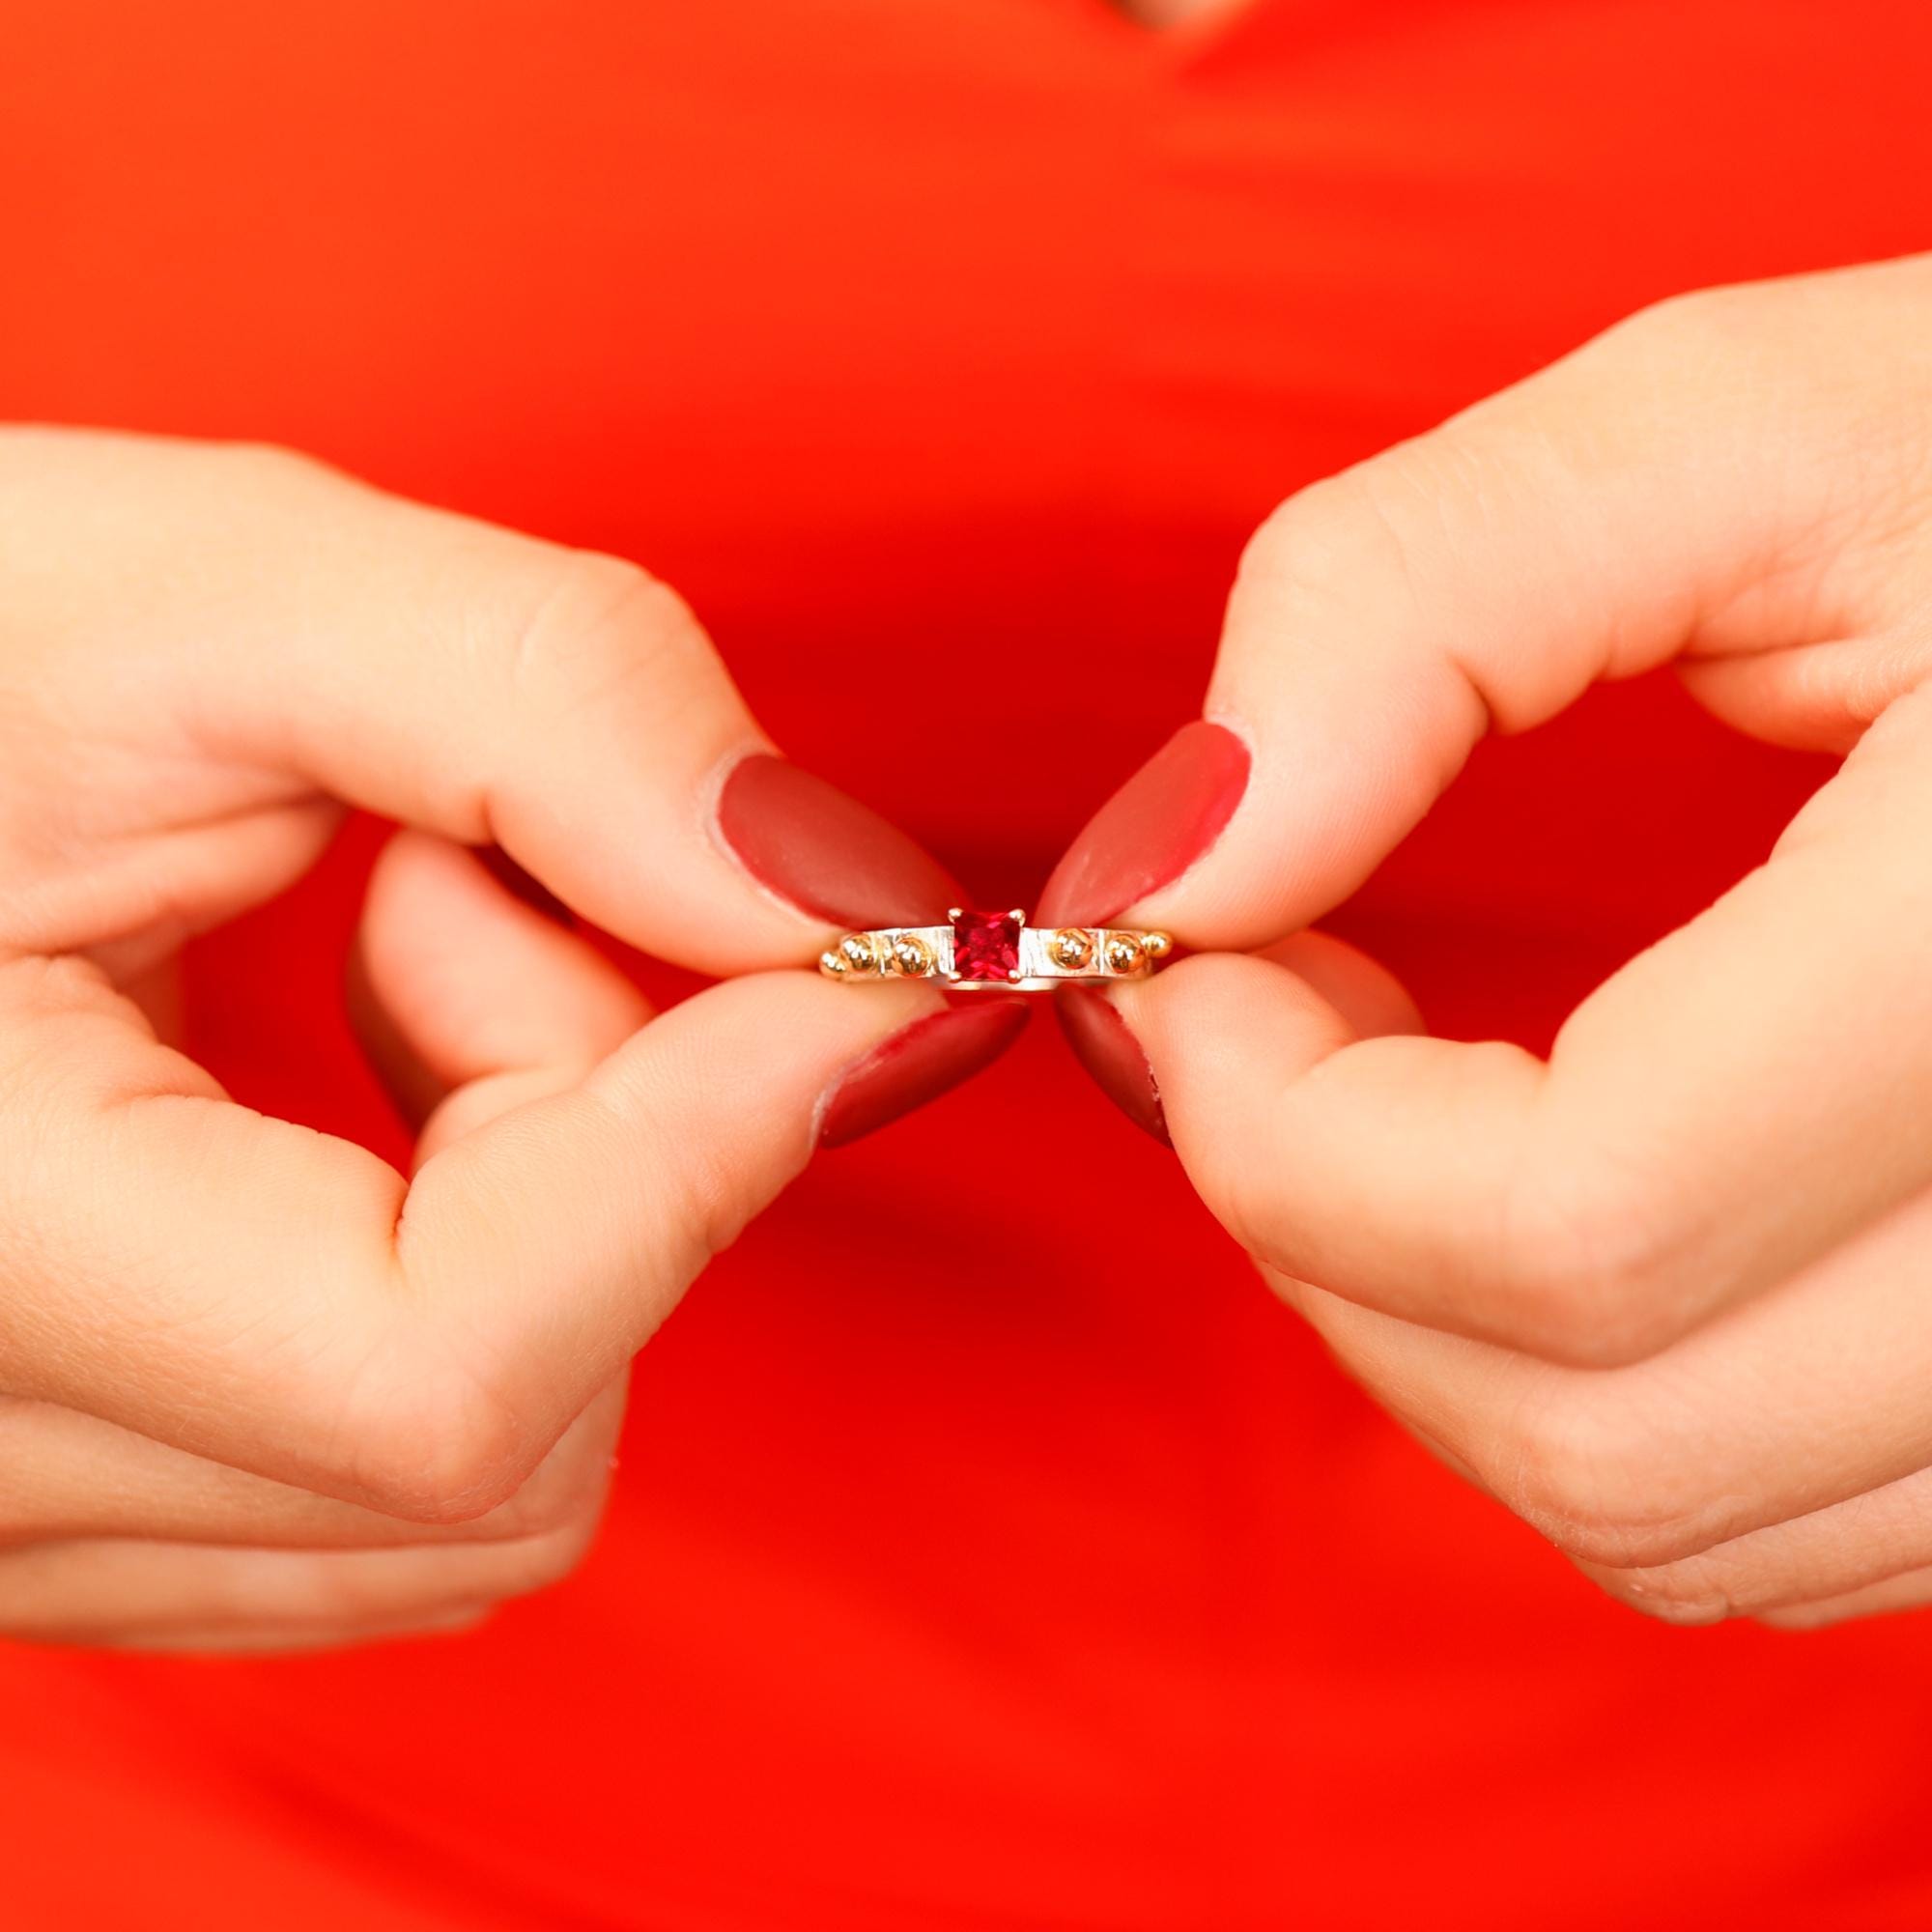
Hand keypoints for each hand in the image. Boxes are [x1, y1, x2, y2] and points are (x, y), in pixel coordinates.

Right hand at [0, 429, 1018, 1651]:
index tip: (840, 966)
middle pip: (502, 1435)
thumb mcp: (192, 594)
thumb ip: (548, 707)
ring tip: (382, 951)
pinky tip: (368, 1093)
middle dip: (602, 1133)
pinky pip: (414, 1493)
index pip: (443, 1374)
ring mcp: (12, 1525)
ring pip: (489, 1491)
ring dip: (551, 1204)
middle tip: (459, 874)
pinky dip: (496, 1281)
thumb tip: (843, 906)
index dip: (698, 1158)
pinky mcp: (87, 1505)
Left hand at [1045, 253, 1931, 1627]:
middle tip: (1263, 1008)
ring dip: (1432, 1320)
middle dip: (1324, 1233)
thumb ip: (1411, 605)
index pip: (1571, 1225)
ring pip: (1670, 1515)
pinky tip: (1558, 1170)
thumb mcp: (1748, 425)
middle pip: (1599, 1429)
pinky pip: (1772, 1514)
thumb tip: (1175, 870)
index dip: (1283, 1129)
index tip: (1191, 955)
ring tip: (1399, 1079)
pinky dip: (1580, 1379)